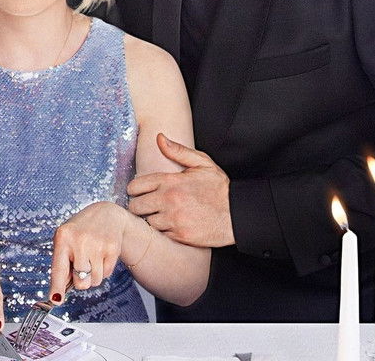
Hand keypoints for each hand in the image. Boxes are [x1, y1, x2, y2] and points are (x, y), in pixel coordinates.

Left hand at [49, 201, 129, 299]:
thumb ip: (62, 262)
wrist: (106, 214)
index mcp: (63, 238)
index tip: (55, 300)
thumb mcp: (65, 239)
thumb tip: (63, 288)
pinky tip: (101, 255)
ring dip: (93, 275)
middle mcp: (79, 241)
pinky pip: (107, 274)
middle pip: (80, 281)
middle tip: (82, 267)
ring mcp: (97, 245)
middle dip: (81, 280)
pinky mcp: (112, 249)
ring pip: (94, 280)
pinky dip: (103, 270)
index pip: (58, 269)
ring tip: (91, 258)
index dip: (57, 287)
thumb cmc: (81, 230)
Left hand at [127, 133, 234, 247]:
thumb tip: (159, 138)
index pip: (135, 186)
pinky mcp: (180, 235)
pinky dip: (164, 230)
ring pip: (147, 222)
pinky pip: (161, 234)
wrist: (239, 214)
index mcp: (170, 181)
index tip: (139, 192)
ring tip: (162, 214)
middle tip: (148, 205)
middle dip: (139, 205)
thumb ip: (178, 151)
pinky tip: (173, 224)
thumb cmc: (219, 188)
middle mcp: (169, 200)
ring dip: (152, 219)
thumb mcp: (202, 163)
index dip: (135, 190)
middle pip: (135, 207)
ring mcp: (174, 219)